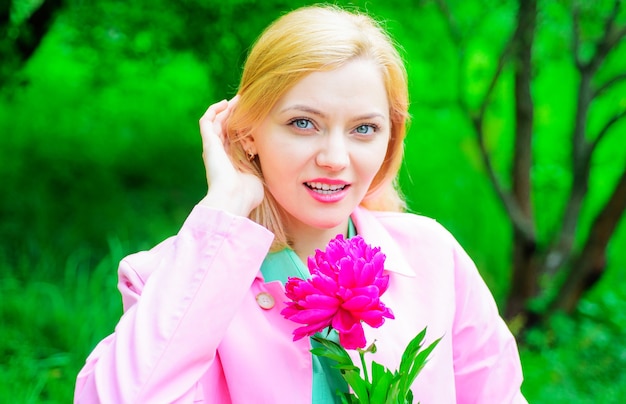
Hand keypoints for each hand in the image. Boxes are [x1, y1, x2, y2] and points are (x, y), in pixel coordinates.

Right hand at [198, 96, 263, 215]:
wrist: (234, 198)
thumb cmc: (248, 195)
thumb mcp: (259, 178)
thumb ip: (263, 170)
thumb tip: (276, 164)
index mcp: (231, 162)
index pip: (234, 139)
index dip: (242, 127)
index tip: (254, 117)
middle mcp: (220, 154)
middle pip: (225, 128)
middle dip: (234, 114)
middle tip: (246, 102)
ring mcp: (213, 148)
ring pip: (216, 122)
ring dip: (226, 109)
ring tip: (238, 99)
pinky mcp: (209, 144)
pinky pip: (206, 122)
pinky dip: (213, 111)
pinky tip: (224, 103)